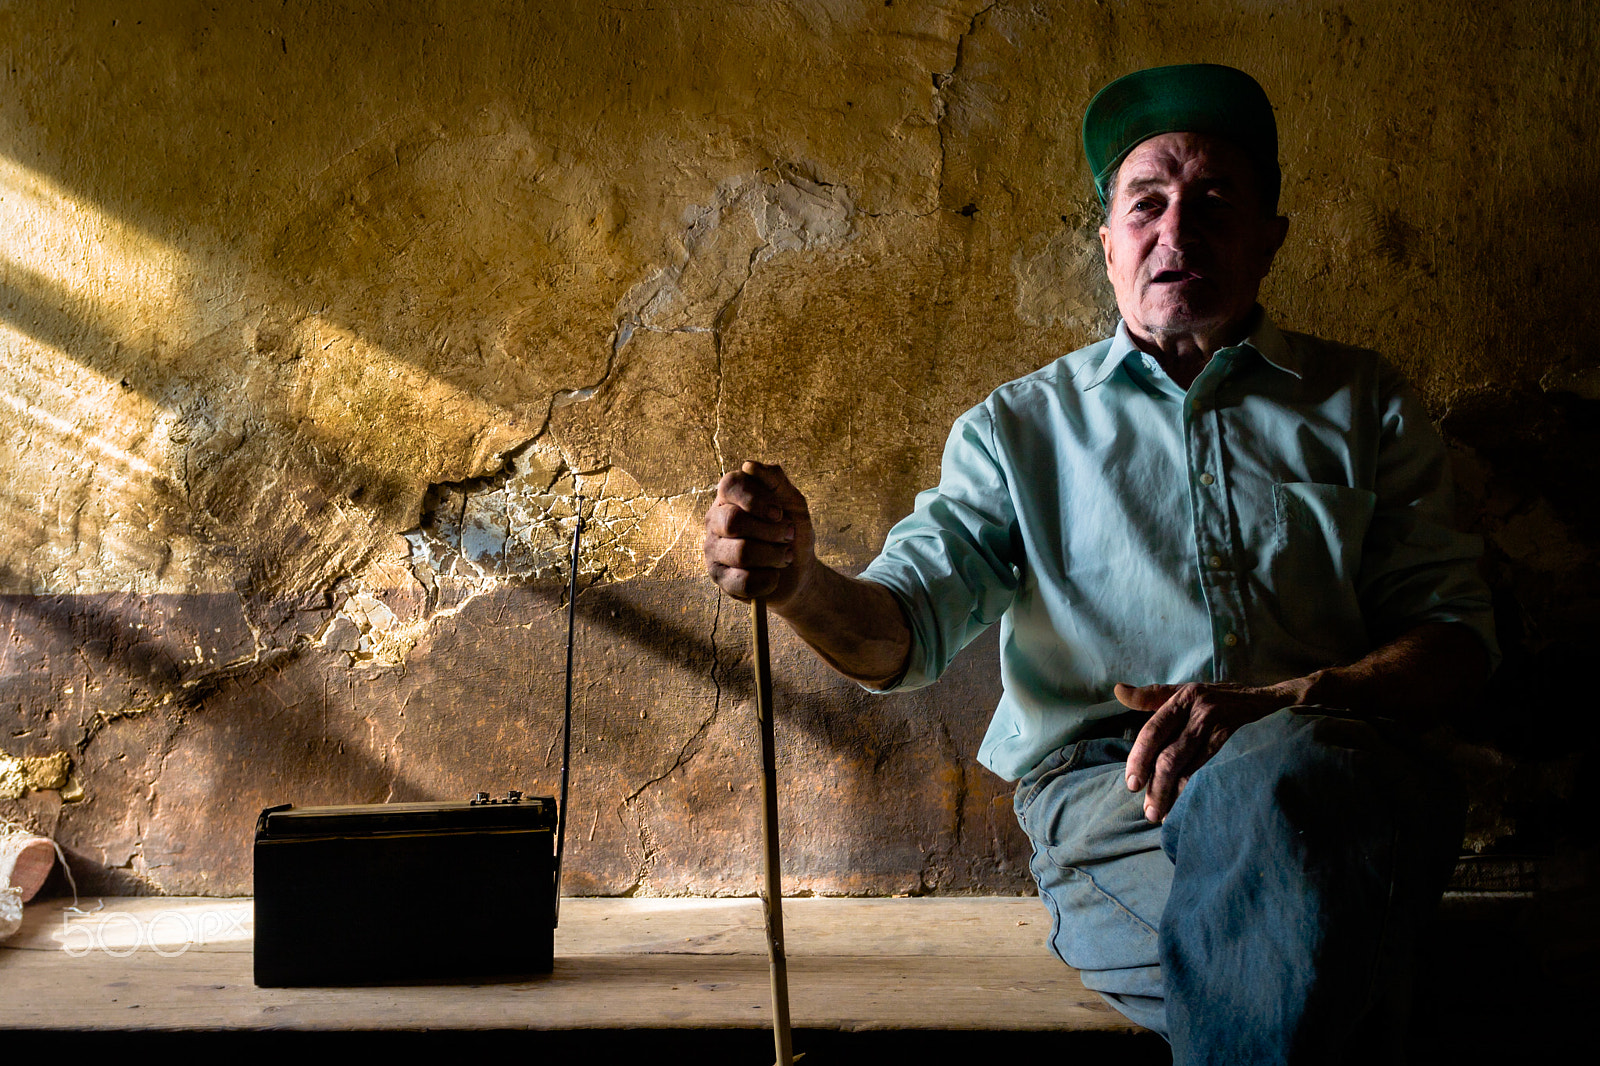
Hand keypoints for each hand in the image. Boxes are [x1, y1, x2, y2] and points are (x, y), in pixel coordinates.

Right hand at [703, 461, 815, 605]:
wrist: (800, 570)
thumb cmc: (793, 531)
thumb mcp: (793, 502)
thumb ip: (775, 480)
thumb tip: (749, 466)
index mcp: (730, 497)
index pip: (730, 485)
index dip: (756, 499)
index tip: (779, 513)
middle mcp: (715, 520)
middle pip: (733, 521)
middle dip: (770, 532)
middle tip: (788, 536)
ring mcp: (713, 550)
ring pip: (741, 553)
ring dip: (774, 556)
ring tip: (784, 557)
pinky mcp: (719, 578)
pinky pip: (743, 581)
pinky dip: (768, 580)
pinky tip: (773, 576)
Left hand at [1115, 679, 1306, 823]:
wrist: (1268, 700)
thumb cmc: (1217, 697)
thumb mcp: (1185, 690)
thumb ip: (1150, 696)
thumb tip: (1118, 691)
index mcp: (1184, 698)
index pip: (1154, 731)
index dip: (1139, 758)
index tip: (1132, 783)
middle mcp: (1202, 712)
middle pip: (1171, 755)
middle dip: (1156, 785)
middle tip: (1147, 810)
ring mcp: (1222, 730)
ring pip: (1191, 767)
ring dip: (1173, 793)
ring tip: (1161, 814)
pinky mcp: (1238, 745)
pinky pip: (1212, 772)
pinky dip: (1195, 790)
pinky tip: (1186, 806)